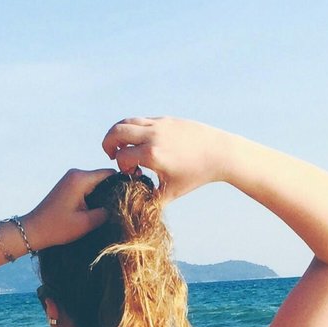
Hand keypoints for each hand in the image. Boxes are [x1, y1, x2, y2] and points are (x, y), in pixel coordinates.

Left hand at [21, 167, 113, 249]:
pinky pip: (88, 185)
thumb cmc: (57, 228)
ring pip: (97, 182)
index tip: (131, 198)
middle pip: (104, 176)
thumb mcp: (86, 223)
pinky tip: (98, 209)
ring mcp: (71, 178)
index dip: (122, 184)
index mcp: (81, 179)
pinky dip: (95, 195)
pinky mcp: (68, 185)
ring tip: (110, 210)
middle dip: (113, 190)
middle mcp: (76, 173)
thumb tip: (120, 206)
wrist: (33, 230)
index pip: (110, 173)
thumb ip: (106, 212)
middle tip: (121, 207)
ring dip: (103, 194)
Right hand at [101, 116, 234, 203]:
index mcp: (153, 155)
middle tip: (111, 155)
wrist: (219, 153)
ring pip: (126, 122)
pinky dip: (133, 130)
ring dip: (118, 134)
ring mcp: (159, 125)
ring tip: (122, 146)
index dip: (121, 167)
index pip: (121, 157)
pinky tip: (140, 142)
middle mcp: (153, 136)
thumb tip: (135, 207)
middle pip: (116, 132)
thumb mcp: (172, 192)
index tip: (133, 174)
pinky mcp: (165, 119)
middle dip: (108, 144)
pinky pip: (141, 120)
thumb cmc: (196, 175)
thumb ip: (151, 199)